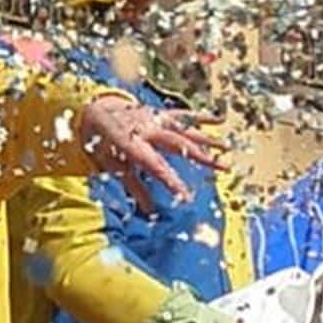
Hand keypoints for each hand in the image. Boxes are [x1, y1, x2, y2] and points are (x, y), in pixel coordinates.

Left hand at [79, 95, 225, 211]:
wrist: (95, 111)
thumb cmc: (102, 144)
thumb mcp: (112, 168)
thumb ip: (133, 187)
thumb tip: (150, 211)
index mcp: (132, 144)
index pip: (157, 166)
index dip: (172, 181)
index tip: (187, 197)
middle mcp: (147, 129)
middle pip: (179, 144)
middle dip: (202, 156)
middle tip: (222, 168)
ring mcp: (156, 118)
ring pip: (186, 129)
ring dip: (207, 139)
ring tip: (227, 148)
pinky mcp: (161, 113)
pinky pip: (184, 114)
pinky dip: (202, 117)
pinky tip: (220, 119)